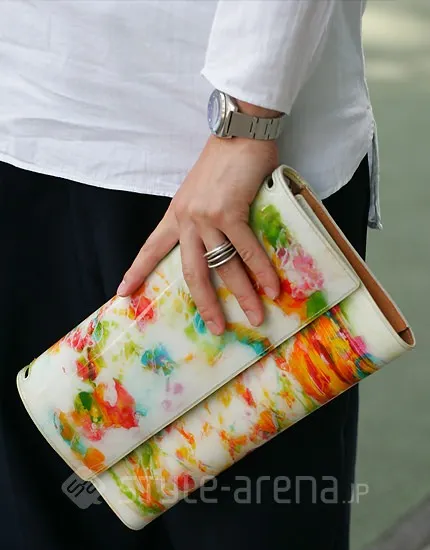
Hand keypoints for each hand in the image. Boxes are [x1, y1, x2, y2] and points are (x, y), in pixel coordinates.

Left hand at [117, 134, 279, 334]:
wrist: (239, 131)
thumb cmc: (226, 161)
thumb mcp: (203, 192)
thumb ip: (205, 218)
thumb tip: (223, 246)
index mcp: (176, 215)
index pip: (152, 248)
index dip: (138, 272)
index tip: (123, 292)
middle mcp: (186, 219)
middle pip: (191, 272)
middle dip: (205, 304)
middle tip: (216, 328)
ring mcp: (206, 217)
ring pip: (221, 267)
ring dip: (242, 295)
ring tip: (256, 316)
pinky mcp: (229, 212)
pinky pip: (246, 251)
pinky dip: (261, 272)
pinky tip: (272, 288)